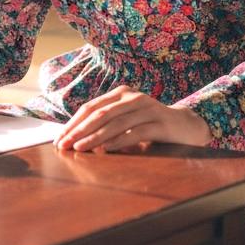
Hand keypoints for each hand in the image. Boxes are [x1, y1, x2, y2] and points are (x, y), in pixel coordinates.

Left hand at [54, 85, 211, 152]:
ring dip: (94, 137)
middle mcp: (132, 97)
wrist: (186, 126)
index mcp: (121, 93)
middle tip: (63, 145)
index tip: (59, 139)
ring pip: (114, 123)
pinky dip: (117, 142)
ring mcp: (147, 108)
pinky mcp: (159, 123)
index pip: (91, 107)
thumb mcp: (126, 120)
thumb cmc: (150, 125)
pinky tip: (104, 150)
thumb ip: (107, 124)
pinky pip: (134, 132)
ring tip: (78, 148)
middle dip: (78, 130)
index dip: (73, 123)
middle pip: (99, 114)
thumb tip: (75, 140)